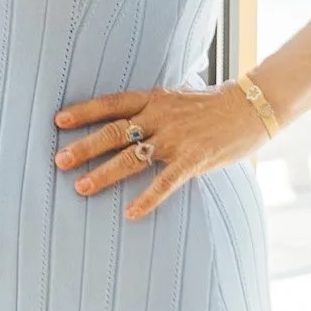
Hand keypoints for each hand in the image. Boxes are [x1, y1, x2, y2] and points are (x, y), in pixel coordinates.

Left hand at [52, 82, 268, 219]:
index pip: (111, 103)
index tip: (58, 121)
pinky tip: (131, 213)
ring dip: (104, 174)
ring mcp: (176, 139)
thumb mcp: (178, 96)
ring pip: (131, 157)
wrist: (252, 107)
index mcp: (154, 99)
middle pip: (114, 131)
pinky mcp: (194, 159)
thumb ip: (155, 106)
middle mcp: (160, 117)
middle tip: (59, 160)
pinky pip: (165, 182)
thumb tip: (131, 112)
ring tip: (81, 187)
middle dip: (85, 147)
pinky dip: (147, 199)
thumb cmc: (214, 104)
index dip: (84, 112)